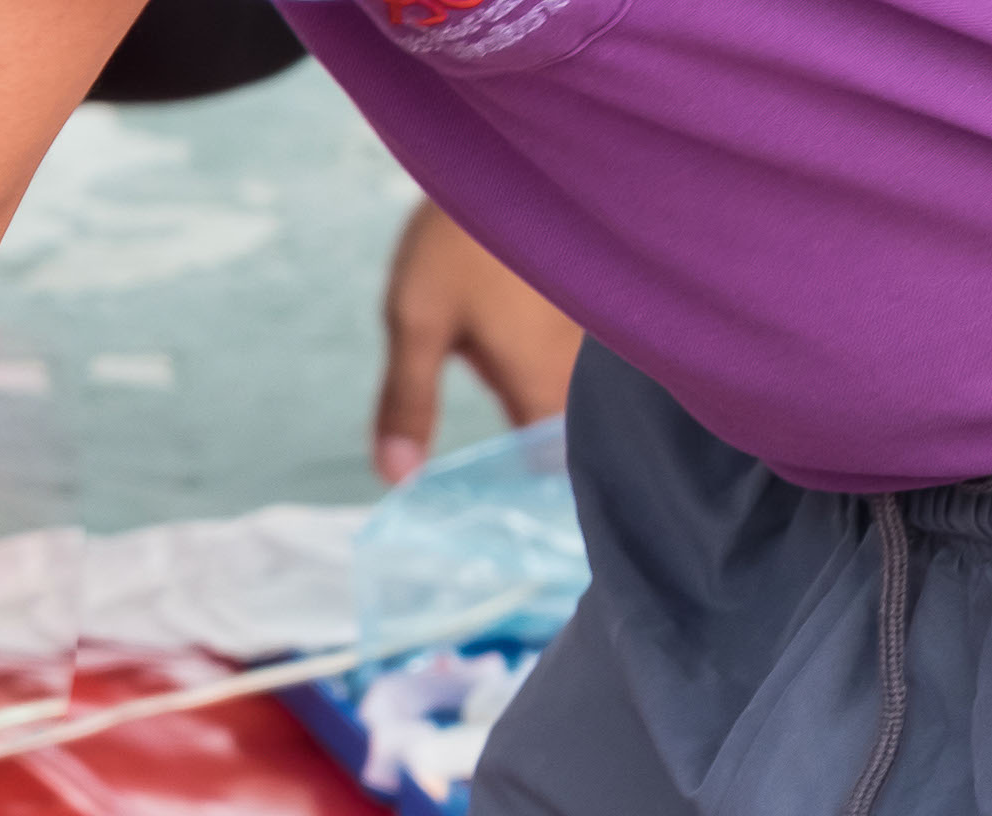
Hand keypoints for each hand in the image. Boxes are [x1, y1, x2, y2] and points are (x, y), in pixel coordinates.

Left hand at [374, 201, 581, 483]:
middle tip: (496, 443)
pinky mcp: (596, 297)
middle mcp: (582, 363)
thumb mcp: (415, 319)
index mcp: (540, 380)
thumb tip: (395, 478)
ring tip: (497, 373)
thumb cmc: (458, 235)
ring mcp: (595, 329)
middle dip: (534, 443)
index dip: (525, 488)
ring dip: (542, 389)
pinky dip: (551, 350)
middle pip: (565, 430)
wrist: (512, 141)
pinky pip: (579, 347)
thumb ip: (406, 401)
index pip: (547, 469)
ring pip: (574, 386)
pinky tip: (516, 329)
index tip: (499, 497)